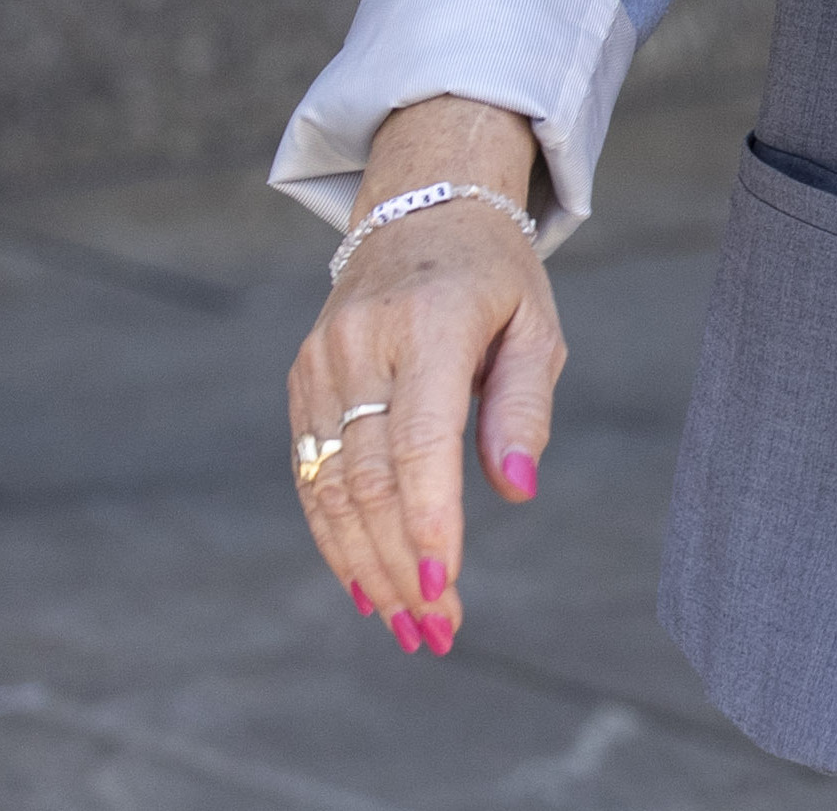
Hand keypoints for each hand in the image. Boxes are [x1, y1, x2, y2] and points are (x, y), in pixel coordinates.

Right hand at [285, 95, 563, 658]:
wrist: (421, 207)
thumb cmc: (494, 278)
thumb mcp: (534, 326)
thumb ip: (524, 408)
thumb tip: (518, 492)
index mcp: (431, 320)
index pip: (420, 437)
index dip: (428, 517)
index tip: (446, 584)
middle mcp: (364, 340)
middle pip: (369, 476)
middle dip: (401, 562)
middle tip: (437, 629)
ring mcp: (323, 361)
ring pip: (330, 485)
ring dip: (365, 565)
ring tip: (407, 625)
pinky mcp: (302, 380)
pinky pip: (311, 472)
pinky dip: (334, 536)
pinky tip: (366, 584)